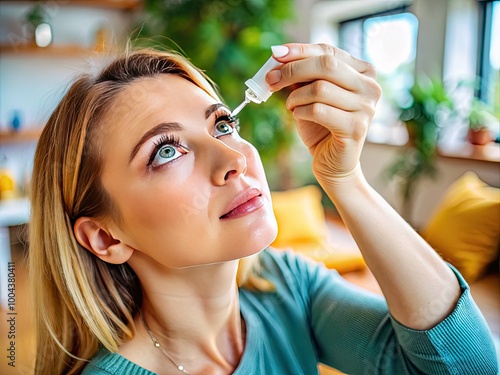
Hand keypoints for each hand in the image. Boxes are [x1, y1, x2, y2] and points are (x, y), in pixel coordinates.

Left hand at [267, 43, 380, 185]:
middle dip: (293, 70)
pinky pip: (318, 110)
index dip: (300, 50)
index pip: (329, 51)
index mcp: (364, 72)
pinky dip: (300, 111)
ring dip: (295, 97)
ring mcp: (366, 108)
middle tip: (271, 80)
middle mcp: (370, 87)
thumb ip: (302, 74)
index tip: (276, 54)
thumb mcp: (311, 94)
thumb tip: (278, 55)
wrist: (334, 163)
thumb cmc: (321, 126)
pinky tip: (298, 116)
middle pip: (326, 65)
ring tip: (291, 106)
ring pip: (320, 88)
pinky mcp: (356, 128)